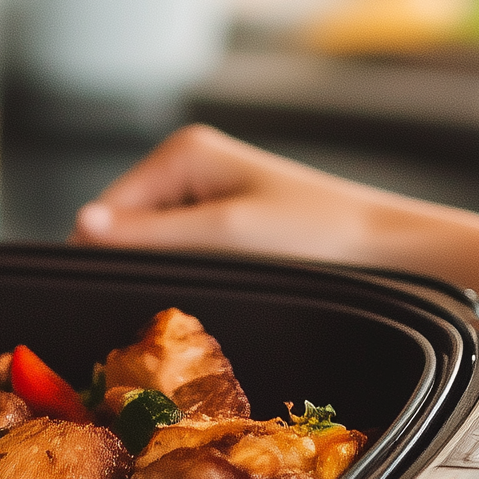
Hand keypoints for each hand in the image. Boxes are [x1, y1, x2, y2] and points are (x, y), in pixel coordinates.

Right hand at [78, 125, 478, 469]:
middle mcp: (193, 169)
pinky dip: (193, 286)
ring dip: (168, 283)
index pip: (103, 214)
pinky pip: (188, 263)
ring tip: (193, 319)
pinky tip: (217, 310)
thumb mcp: (229, 236)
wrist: (397, 255)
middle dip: (136, 273)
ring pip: (157, 255)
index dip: (101, 262)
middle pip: (127, 235)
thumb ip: (151, 235)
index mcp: (183, 152)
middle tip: (155, 326)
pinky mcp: (235, 234)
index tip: (111, 311)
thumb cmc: (323, 240)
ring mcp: (214, 201)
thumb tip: (82, 230)